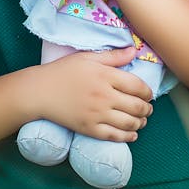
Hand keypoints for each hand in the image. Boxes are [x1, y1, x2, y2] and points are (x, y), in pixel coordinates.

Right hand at [31, 47, 152, 141]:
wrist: (40, 91)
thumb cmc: (63, 71)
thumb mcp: (88, 57)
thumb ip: (113, 56)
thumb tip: (134, 50)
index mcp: (105, 76)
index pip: (137, 86)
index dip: (148, 92)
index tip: (148, 94)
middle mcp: (104, 96)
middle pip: (137, 106)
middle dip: (147, 109)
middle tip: (148, 108)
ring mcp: (97, 114)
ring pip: (129, 123)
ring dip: (141, 123)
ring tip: (142, 120)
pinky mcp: (89, 129)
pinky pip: (114, 136)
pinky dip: (128, 137)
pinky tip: (132, 135)